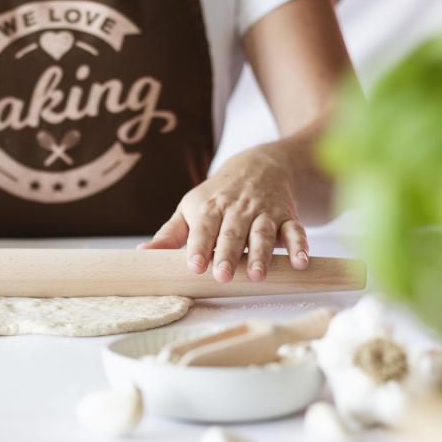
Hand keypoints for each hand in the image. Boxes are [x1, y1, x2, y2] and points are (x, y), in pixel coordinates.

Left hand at [139, 147, 308, 281]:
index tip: (195, 265)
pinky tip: (300, 262)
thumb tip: (142, 252)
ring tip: (258, 275)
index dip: (199, 246)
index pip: (203, 228)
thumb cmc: (217, 196)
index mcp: (210, 208)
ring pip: (263, 233)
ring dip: (262, 254)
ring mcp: (264, 212)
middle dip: (228, 254)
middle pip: (233, 233)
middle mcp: (238, 210)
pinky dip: (300, 246)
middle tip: (223, 276)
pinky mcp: (288, 216)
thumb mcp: (190, 208)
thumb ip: (170, 234)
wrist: (259, 165)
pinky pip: (295, 231)